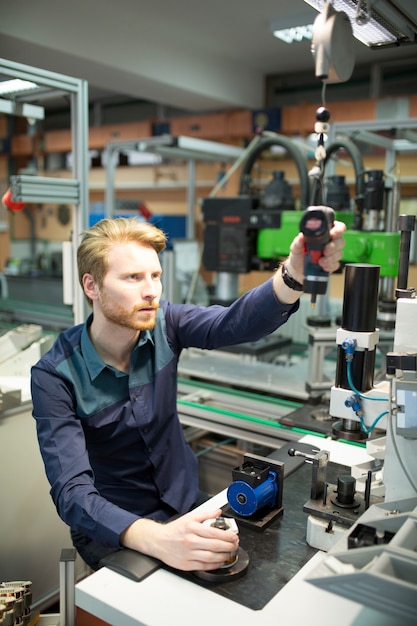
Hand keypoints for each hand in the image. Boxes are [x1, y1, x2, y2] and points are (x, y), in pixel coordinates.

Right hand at [120, 508, 238, 570]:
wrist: (158, 541)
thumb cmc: (174, 530)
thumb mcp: (189, 517)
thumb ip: (205, 515)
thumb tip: (218, 512)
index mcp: (191, 528)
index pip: (214, 532)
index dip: (227, 535)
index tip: (234, 536)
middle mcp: (190, 541)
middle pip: (214, 545)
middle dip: (228, 546)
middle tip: (234, 544)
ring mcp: (188, 554)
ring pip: (210, 557)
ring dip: (223, 556)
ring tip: (229, 553)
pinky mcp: (186, 564)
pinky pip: (204, 566)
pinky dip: (214, 565)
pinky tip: (219, 561)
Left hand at [287, 218, 345, 282]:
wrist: (296, 269)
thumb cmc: (298, 254)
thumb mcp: (296, 247)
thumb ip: (298, 241)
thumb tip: (301, 236)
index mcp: (325, 233)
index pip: (338, 227)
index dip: (338, 230)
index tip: (332, 234)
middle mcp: (331, 242)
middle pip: (341, 241)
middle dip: (334, 246)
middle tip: (325, 251)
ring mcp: (333, 254)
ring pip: (339, 253)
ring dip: (331, 258)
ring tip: (320, 262)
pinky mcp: (332, 265)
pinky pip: (335, 265)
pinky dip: (329, 266)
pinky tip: (323, 267)